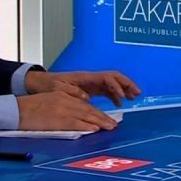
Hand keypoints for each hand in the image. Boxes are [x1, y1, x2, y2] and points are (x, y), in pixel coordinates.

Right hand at [16, 91, 119, 130]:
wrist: (16, 110)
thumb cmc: (29, 108)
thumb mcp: (49, 100)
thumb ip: (63, 105)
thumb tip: (75, 116)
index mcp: (63, 95)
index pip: (84, 104)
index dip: (96, 112)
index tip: (105, 118)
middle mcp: (65, 101)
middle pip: (88, 110)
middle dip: (102, 117)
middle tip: (113, 124)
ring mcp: (62, 110)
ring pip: (86, 116)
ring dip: (100, 122)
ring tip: (110, 128)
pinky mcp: (58, 120)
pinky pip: (76, 124)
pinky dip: (86, 126)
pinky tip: (95, 129)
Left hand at [25, 69, 141, 105]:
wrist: (42, 83)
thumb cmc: (49, 84)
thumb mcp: (59, 89)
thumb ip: (73, 93)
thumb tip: (86, 98)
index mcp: (85, 77)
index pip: (106, 78)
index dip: (116, 86)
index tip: (122, 97)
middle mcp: (91, 78)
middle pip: (114, 77)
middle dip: (127, 84)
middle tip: (137, 93)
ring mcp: (92, 83)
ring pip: (113, 83)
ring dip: (124, 89)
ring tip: (134, 97)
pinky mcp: (91, 89)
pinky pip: (107, 90)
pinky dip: (116, 95)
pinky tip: (119, 104)